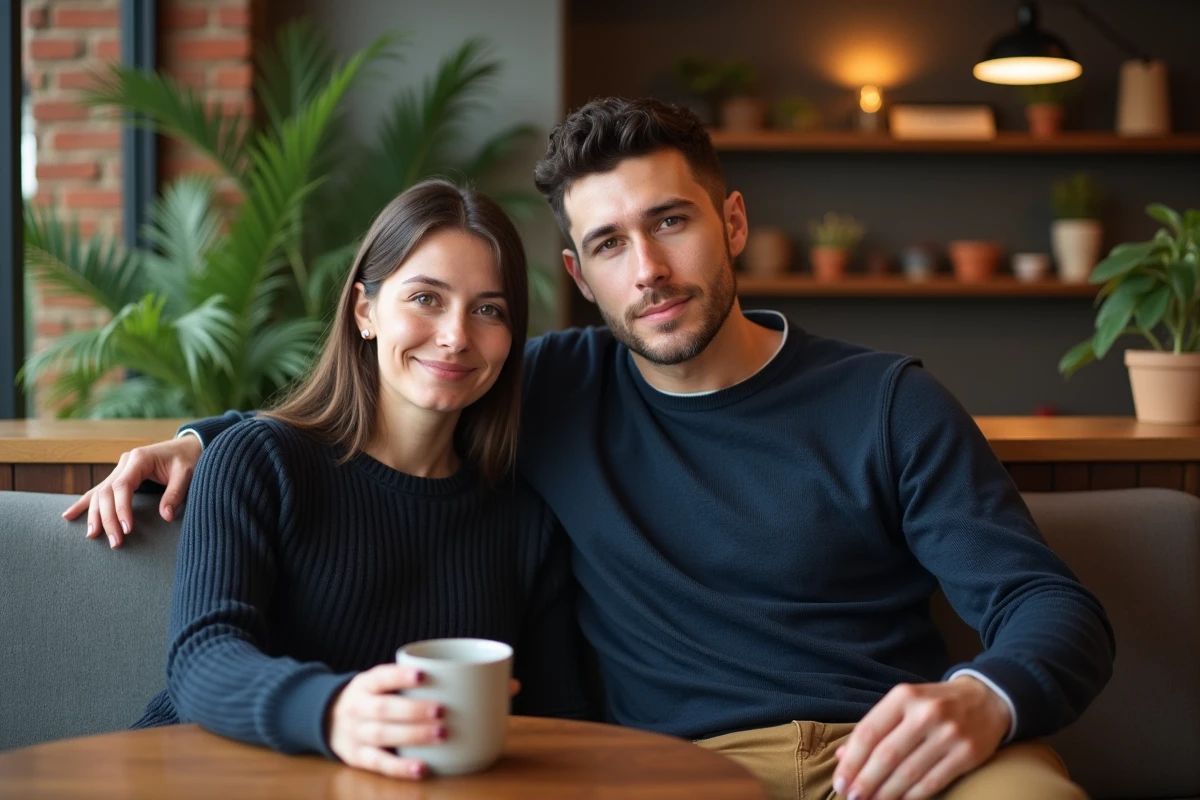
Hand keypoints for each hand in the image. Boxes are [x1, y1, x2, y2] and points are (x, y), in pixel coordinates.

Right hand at [61, 435, 202, 548]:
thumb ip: (175, 493)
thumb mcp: (187, 474)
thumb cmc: (189, 459)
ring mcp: (120, 468)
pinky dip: (85, 503)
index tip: (126, 529)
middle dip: (108, 518)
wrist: (189, 445)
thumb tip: (165, 517)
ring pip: (99, 492)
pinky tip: (69, 515)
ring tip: (92, 535)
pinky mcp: (120, 475)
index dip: (121, 509)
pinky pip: (100, 490)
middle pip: (107, 492)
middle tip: (114, 542)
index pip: (122, 486)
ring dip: (94, 515)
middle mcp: (125, 462)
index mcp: (139, 458)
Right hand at [327, 665, 446, 779]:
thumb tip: (457, 680)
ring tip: (441, 735)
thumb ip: (404, 682)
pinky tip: (422, 767)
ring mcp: (354, 733)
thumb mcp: (378, 683)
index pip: (381, 677)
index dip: (400, 676)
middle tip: (442, 711)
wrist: (328, 720)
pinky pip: (379, 763)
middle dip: (413, 710)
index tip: (423, 675)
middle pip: (383, 709)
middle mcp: (356, 708)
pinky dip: (401, 767)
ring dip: (413, 736)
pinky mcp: (356, 757)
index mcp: (364, 684)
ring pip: (382, 734)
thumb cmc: (370, 698)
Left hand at [833, 676, 1010, 799]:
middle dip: (865, 781)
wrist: (987, 699)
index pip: (869, 732)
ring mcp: (949, 734)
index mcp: (904, 696)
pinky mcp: (967, 754)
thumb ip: (874, 727)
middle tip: (851, 797)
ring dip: (885, 793)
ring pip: (908, 773)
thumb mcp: (903, 704)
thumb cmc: (934, 704)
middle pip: (887, 755)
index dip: (852, 761)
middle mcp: (926, 713)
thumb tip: (841, 755)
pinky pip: (932, 782)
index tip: (839, 781)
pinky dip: (911, 796)